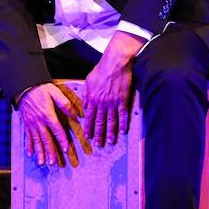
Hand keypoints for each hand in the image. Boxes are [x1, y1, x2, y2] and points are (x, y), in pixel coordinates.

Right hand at [19, 81, 90, 166]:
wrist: (24, 87)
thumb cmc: (40, 89)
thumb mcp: (55, 92)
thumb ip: (65, 103)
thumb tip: (75, 114)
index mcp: (48, 115)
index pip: (56, 130)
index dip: (61, 140)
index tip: (65, 150)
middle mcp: (39, 122)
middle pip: (45, 139)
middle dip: (49, 152)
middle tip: (53, 162)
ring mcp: (31, 124)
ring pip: (36, 140)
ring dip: (40, 152)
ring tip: (42, 162)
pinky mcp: (26, 124)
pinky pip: (27, 137)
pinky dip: (29, 146)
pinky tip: (30, 154)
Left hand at [82, 30, 143, 146]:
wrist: (114, 63)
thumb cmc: (101, 70)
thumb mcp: (88, 81)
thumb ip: (86, 95)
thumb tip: (84, 107)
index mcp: (92, 98)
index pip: (89, 117)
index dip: (88, 127)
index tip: (88, 136)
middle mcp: (102, 103)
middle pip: (100, 122)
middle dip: (99, 134)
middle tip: (99, 144)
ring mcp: (113, 102)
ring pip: (111, 121)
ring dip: (110, 132)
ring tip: (110, 142)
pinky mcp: (123, 100)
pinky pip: (123, 114)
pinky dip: (123, 123)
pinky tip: (123, 131)